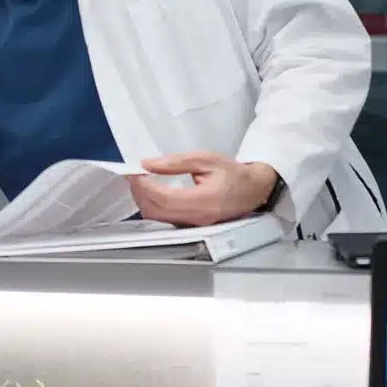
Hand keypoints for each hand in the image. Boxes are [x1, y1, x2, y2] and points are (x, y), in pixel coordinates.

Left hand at [127, 152, 279, 226]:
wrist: (253, 190)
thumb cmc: (232, 173)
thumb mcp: (206, 159)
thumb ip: (175, 162)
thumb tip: (147, 164)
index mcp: (203, 201)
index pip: (163, 197)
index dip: (143, 185)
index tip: (133, 171)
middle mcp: (197, 218)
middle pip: (156, 210)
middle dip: (139, 192)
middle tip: (133, 174)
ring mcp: (194, 225)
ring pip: (157, 218)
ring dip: (143, 200)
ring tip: (140, 181)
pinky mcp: (191, 227)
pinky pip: (164, 220)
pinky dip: (152, 206)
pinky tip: (151, 192)